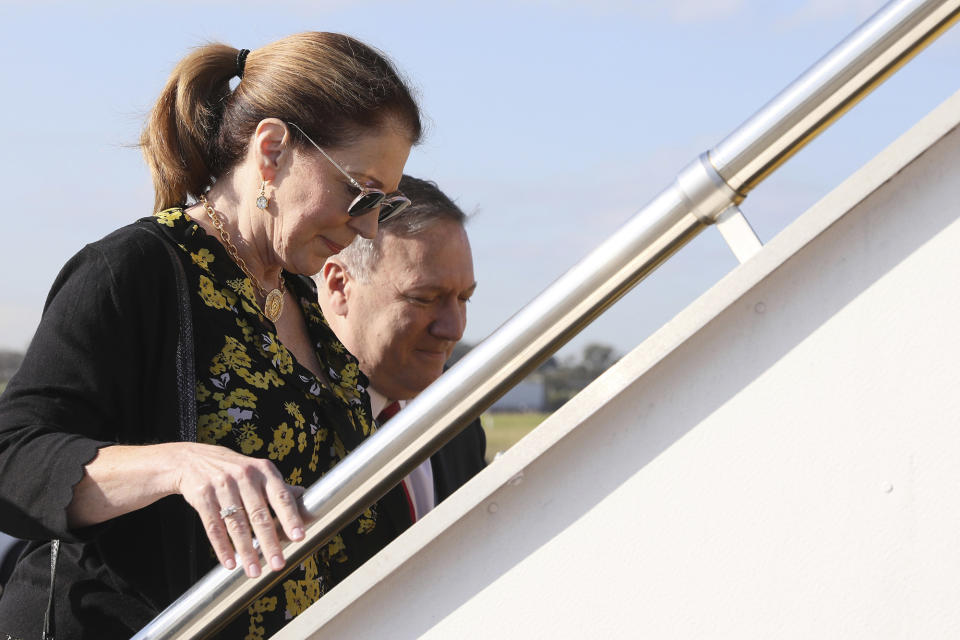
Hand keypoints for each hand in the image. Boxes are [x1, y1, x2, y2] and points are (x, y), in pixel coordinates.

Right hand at [172, 443, 306, 577]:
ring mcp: (222, 485)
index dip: (290, 518)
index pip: (280, 496)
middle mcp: (244, 476)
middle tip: (278, 564)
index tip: (299, 538)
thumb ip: (277, 487)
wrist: (192, 459)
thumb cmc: (234, 469)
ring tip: (254, 572)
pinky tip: (230, 563)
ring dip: (246, 551)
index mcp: (263, 470)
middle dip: (270, 542)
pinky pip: (214, 526)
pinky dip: (222, 547)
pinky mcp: (202, 496)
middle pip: (258, 514)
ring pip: (236, 524)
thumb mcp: (257, 471)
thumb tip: (303, 495)